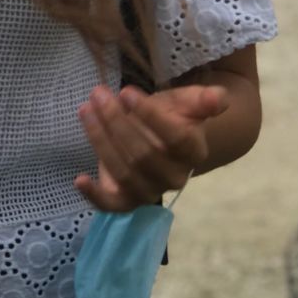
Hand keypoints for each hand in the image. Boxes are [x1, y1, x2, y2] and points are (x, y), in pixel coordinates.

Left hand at [74, 83, 228, 212]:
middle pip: (144, 155)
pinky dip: (95, 196)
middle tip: (98, 94)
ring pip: (124, 172)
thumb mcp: (187, 101)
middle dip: (116, 121)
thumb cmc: (174, 116)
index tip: (127, 92)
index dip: (150, 116)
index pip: (175, 138)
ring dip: (100, 140)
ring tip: (86, 110)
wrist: (163, 140)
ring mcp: (150, 191)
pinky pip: (112, 205)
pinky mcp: (127, 200)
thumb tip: (217, 98)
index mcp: (193, 152)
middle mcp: (174, 177)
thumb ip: (204, 99)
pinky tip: (80, 179)